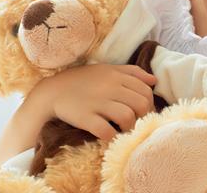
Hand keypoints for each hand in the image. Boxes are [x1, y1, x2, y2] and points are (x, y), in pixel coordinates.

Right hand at [31, 64, 156, 139]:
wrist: (52, 91)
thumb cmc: (83, 81)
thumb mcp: (108, 70)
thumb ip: (132, 72)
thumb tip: (154, 81)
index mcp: (117, 76)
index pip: (145, 90)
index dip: (149, 104)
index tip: (143, 112)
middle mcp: (110, 87)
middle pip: (140, 104)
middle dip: (143, 116)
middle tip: (136, 123)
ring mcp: (97, 102)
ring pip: (127, 117)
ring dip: (130, 128)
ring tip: (125, 131)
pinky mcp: (84, 117)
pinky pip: (105, 130)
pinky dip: (112, 136)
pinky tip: (111, 137)